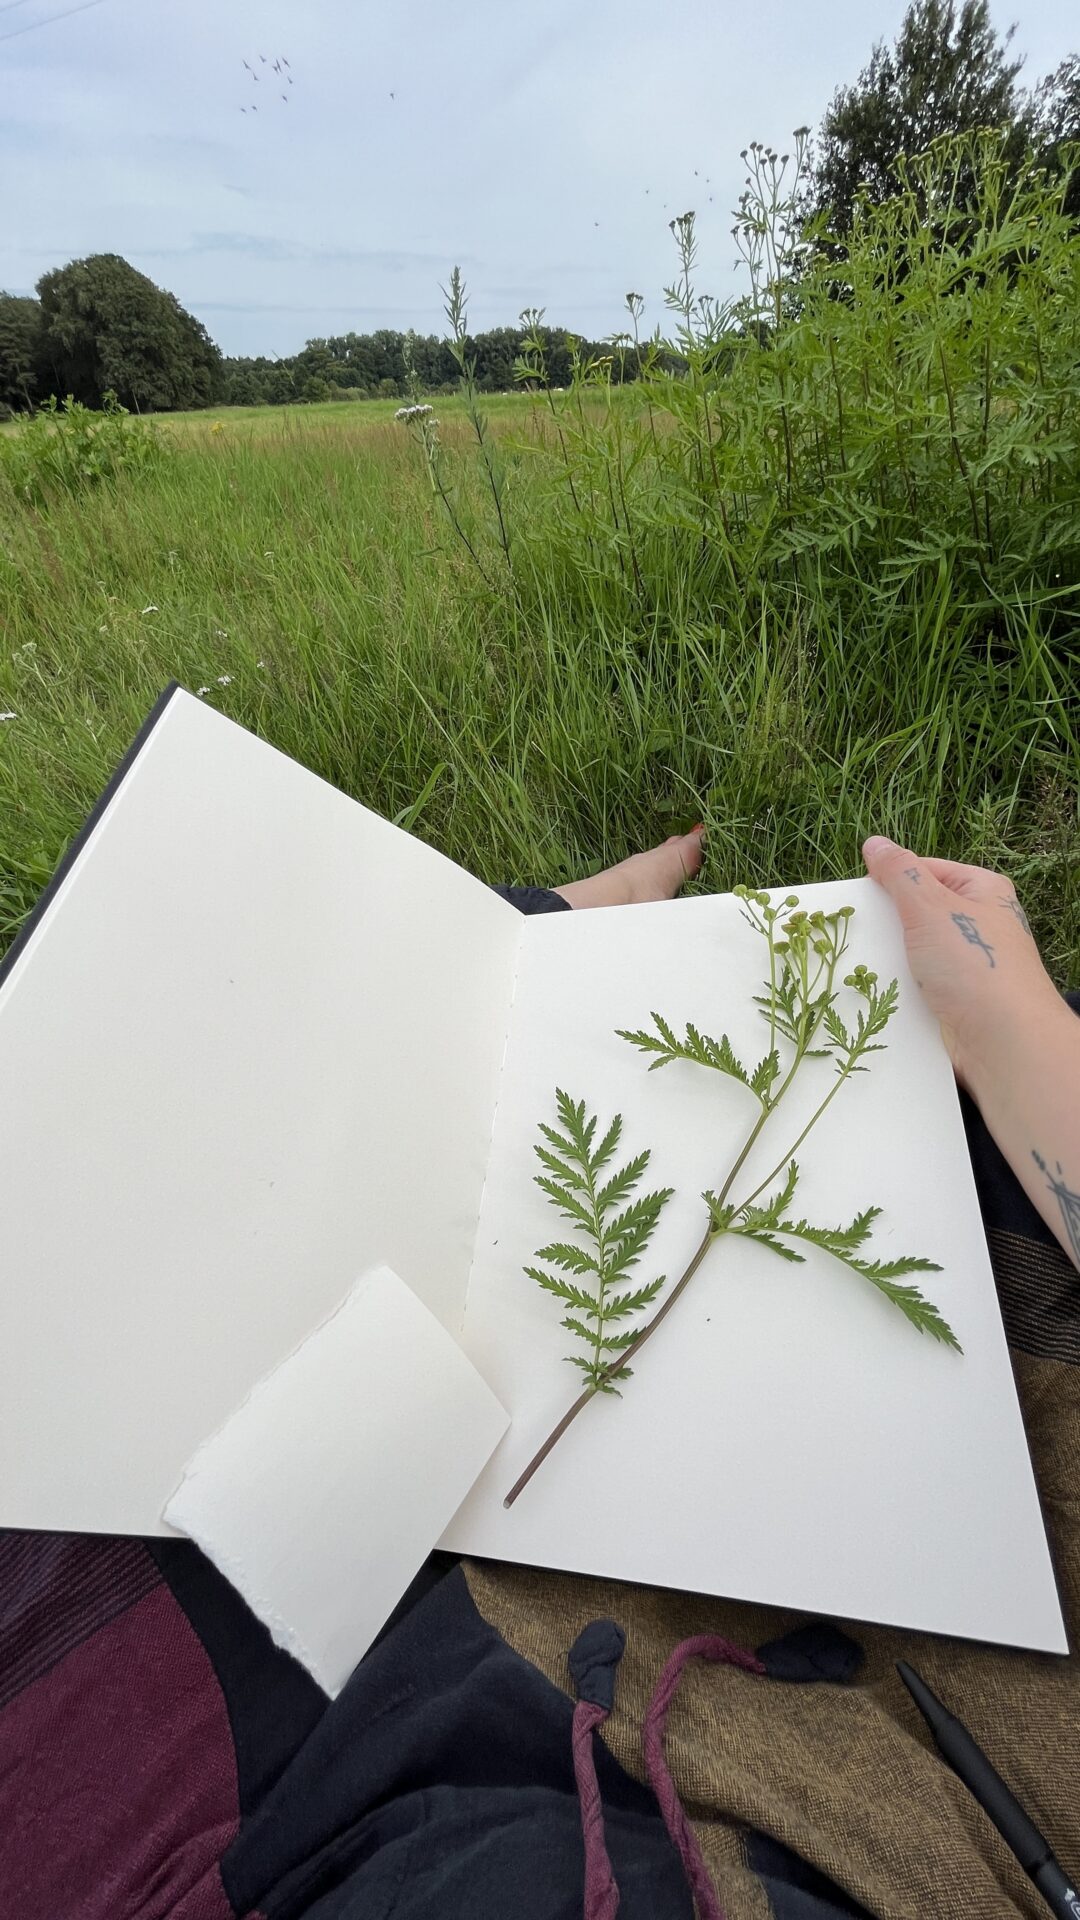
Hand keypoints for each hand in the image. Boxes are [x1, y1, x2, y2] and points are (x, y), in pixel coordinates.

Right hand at [861, 836, 1061, 1092]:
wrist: (1003, 1043)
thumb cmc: (975, 967)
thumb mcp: (931, 907)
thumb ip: (900, 873)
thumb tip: (874, 843)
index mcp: (982, 891)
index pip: (926, 870)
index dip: (891, 877)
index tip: (858, 892)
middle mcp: (978, 925)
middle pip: (917, 911)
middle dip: (886, 921)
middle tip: (848, 927)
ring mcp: (966, 965)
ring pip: (913, 951)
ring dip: (887, 957)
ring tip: (850, 960)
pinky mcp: (954, 1000)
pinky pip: (916, 984)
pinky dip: (896, 986)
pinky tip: (870, 989)